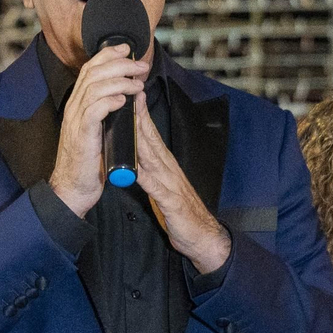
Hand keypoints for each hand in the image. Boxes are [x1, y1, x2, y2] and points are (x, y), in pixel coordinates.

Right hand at [50, 44, 147, 217]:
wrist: (73, 188)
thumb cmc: (88, 161)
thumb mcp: (98, 130)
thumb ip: (106, 112)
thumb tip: (126, 96)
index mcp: (78, 104)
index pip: (90, 69)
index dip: (108, 55)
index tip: (127, 48)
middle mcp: (74, 107)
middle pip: (94, 72)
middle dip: (120, 64)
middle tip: (140, 66)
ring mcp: (76, 120)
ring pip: (95, 87)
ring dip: (120, 81)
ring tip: (137, 84)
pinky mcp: (82, 135)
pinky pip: (94, 110)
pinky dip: (110, 101)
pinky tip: (123, 101)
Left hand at [133, 92, 230, 274]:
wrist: (203, 236)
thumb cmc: (181, 211)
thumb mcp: (163, 186)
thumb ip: (150, 171)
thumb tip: (134, 157)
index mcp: (165, 165)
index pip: (151, 136)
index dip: (141, 116)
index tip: (132, 96)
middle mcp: (168, 170)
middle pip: (151, 141)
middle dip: (140, 119)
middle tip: (129, 98)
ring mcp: (171, 185)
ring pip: (153, 159)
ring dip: (141, 142)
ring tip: (130, 126)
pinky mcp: (172, 203)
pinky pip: (157, 189)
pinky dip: (147, 179)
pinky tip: (137, 171)